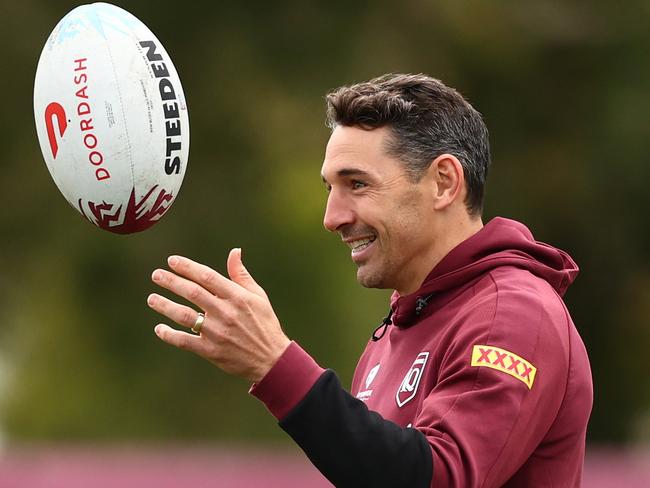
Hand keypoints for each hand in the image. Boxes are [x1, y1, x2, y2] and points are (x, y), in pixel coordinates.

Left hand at [147, 248, 290, 381]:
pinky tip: (159, 328)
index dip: (188, 267)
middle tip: (156, 275)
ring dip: (165, 305)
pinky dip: (170, 335)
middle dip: (171, 282)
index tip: (172, 261)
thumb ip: (241, 275)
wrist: (271, 358)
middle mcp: (225, 312)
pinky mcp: (211, 350)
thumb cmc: (264, 323)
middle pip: (192, 293)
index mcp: (237, 297)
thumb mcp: (258, 296)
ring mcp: (217, 332)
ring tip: (152, 298)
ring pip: (184, 316)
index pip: (207, 277)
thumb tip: (234, 251)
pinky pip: (185, 341)